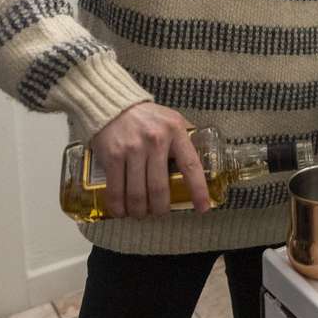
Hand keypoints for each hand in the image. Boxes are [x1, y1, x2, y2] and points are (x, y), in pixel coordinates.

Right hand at [88, 102, 208, 218]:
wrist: (113, 104)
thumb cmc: (146, 116)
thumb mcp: (172, 120)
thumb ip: (186, 137)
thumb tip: (205, 157)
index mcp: (175, 131)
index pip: (191, 165)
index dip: (198, 190)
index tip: (203, 207)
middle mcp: (155, 141)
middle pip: (159, 188)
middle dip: (160, 208)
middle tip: (159, 213)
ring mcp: (133, 149)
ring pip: (138, 193)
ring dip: (139, 211)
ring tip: (140, 213)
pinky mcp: (113, 156)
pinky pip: (115, 189)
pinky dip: (118, 206)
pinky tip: (121, 211)